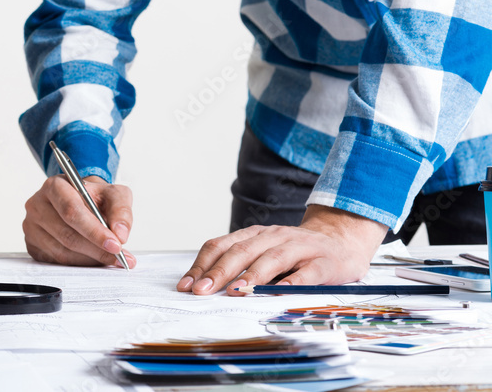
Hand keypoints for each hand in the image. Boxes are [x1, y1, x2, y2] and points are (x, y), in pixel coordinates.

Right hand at [23, 174, 135, 266]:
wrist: (80, 200)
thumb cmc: (94, 197)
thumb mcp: (113, 194)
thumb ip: (121, 211)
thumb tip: (120, 234)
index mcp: (55, 186)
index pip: (72, 211)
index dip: (94, 231)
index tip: (116, 245)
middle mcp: (37, 205)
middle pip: (67, 235)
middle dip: (96, 250)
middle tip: (119, 257)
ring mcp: (31, 226)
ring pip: (62, 252)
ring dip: (89, 259)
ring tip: (109, 258)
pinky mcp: (32, 244)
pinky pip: (56, 262)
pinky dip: (78, 264)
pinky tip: (92, 259)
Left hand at [177, 205, 387, 295]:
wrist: (342, 240)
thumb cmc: (295, 252)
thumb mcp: (264, 251)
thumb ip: (240, 264)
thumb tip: (202, 285)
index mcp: (255, 235)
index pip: (222, 245)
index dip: (202, 264)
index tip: (186, 285)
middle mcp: (275, 236)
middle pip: (242, 250)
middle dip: (219, 271)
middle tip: (202, 291)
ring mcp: (300, 247)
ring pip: (273, 258)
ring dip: (253, 275)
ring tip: (236, 291)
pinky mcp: (324, 262)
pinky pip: (307, 272)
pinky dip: (293, 282)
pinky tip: (280, 293)